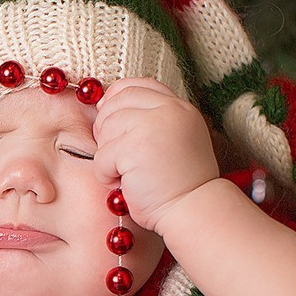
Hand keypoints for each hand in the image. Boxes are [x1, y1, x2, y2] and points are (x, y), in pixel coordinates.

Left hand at [92, 77, 219, 234]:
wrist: (193, 210)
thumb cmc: (180, 183)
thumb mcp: (175, 138)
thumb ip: (150, 119)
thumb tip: (105, 105)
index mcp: (179, 107)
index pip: (139, 85)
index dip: (117, 97)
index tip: (109, 115)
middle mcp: (168, 110)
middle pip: (116, 104)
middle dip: (107, 128)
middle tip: (118, 154)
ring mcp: (152, 127)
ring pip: (105, 129)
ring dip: (108, 156)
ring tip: (128, 173)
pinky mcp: (134, 148)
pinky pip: (101, 156)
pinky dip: (106, 175)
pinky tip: (126, 184)